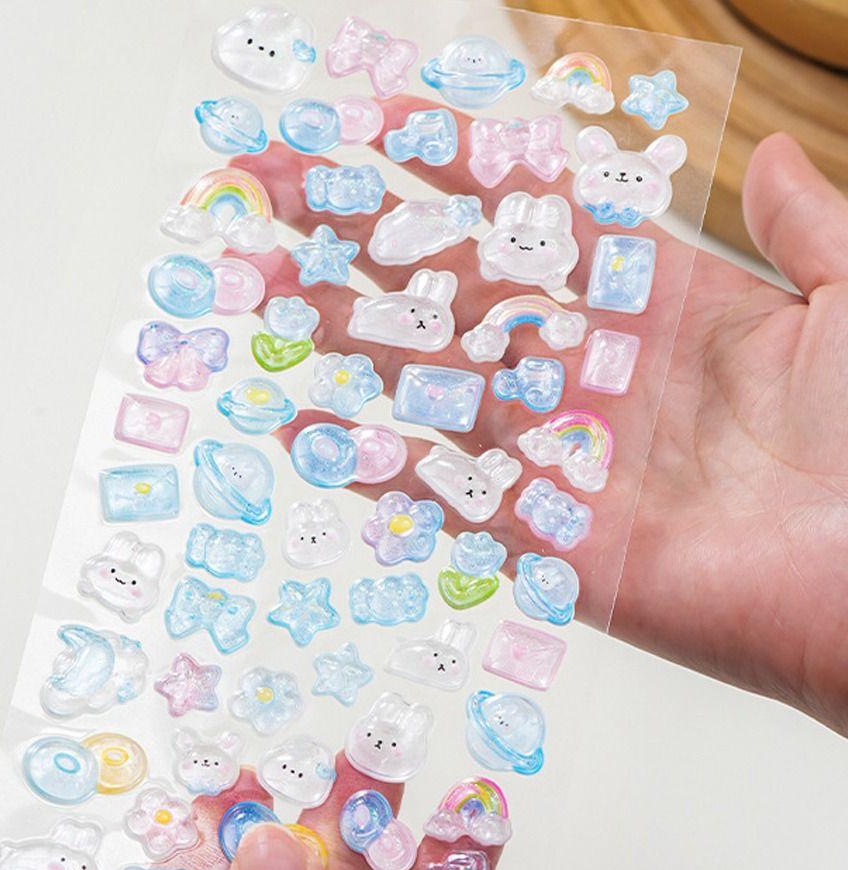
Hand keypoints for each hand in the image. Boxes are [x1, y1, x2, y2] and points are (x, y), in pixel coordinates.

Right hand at [235, 98, 845, 734]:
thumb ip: (806, 227)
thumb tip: (769, 155)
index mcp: (666, 313)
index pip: (537, 223)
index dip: (460, 173)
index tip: (385, 129)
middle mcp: (599, 382)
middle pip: (458, 295)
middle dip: (366, 242)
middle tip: (283, 198)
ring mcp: (568, 462)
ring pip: (437, 387)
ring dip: (350, 339)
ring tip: (269, 291)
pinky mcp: (556, 546)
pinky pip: (452, 499)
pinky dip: (379, 465)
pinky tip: (308, 426)